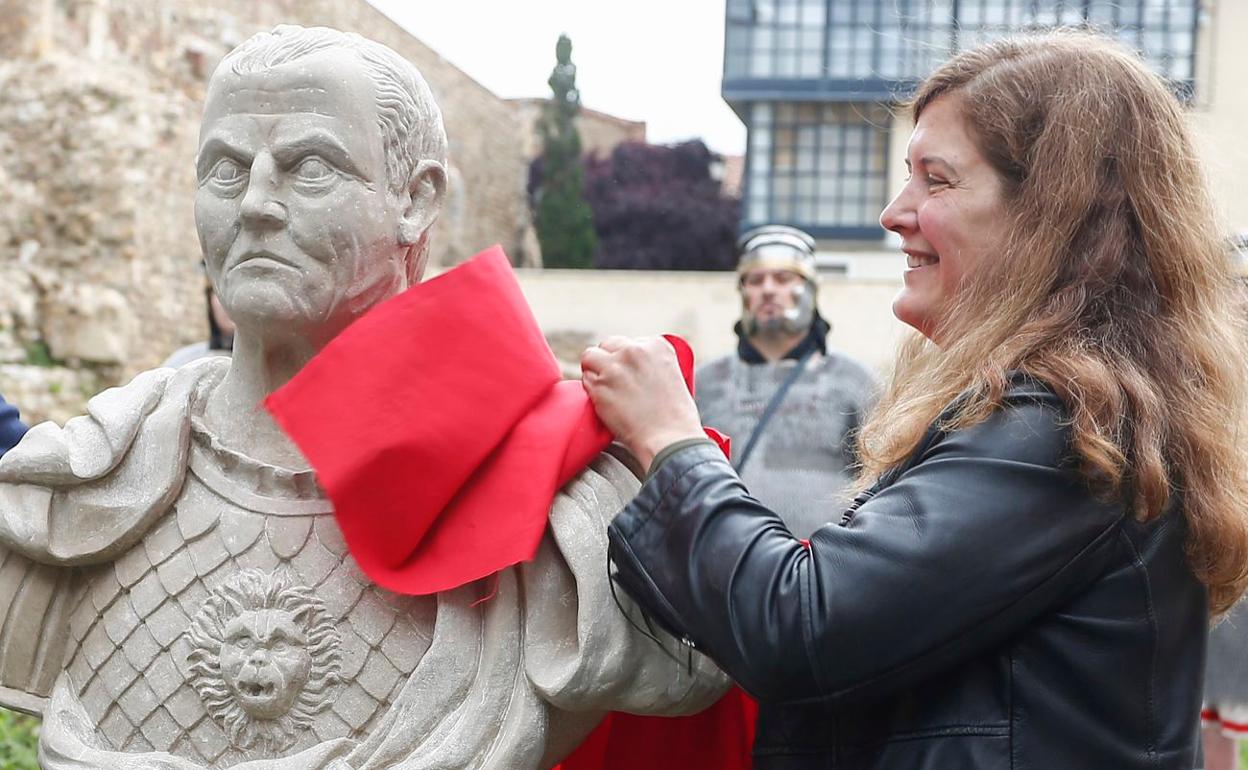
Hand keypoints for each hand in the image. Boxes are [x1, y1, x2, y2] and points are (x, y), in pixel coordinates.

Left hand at [581, 336, 705, 472]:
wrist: (670, 439)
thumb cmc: (675, 416)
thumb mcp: (672, 375)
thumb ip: (650, 364)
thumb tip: (630, 366)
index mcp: (657, 345)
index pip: (629, 343)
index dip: (627, 361)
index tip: (632, 377)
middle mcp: (634, 350)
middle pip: (608, 345)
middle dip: (609, 361)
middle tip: (616, 383)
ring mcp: (615, 366)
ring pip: (591, 357)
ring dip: (595, 371)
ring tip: (608, 390)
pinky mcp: (600, 385)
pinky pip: (586, 379)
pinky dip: (592, 390)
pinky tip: (607, 403)